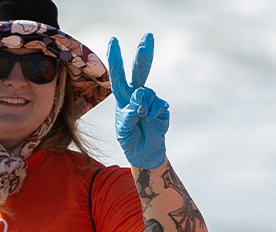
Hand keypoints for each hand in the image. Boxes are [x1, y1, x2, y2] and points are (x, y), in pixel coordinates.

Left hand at [108, 33, 169, 168]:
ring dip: (144, 107)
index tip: (114, 40)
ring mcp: (150, 100)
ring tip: (142, 120)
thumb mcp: (124, 128)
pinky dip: (154, 114)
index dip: (115, 58)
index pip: (117, 74)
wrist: (146, 153)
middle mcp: (136, 94)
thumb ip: (129, 111)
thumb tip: (140, 95)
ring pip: (147, 93)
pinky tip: (152, 121)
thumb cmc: (130, 139)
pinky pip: (158, 105)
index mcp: (122, 97)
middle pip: (140, 70)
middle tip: (148, 36)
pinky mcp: (162, 107)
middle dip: (144, 53)